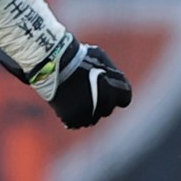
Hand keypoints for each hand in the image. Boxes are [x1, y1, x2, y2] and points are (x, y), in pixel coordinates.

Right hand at [4, 34, 131, 129]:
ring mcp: (88, 112)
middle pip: (108, 109)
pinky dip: (74, 117)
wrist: (54, 62)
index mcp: (114, 89)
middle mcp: (104, 103)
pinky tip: (69, 106)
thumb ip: (111, 73)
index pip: (125, 98)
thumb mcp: (101, 59)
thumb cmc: (79, 57)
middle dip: (102, 102)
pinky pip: (77, 123)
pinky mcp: (72, 118)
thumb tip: (116, 81)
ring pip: (93, 119)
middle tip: (90, 91)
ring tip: (78, 99)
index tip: (111, 90)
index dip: (119, 94)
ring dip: (89, 111)